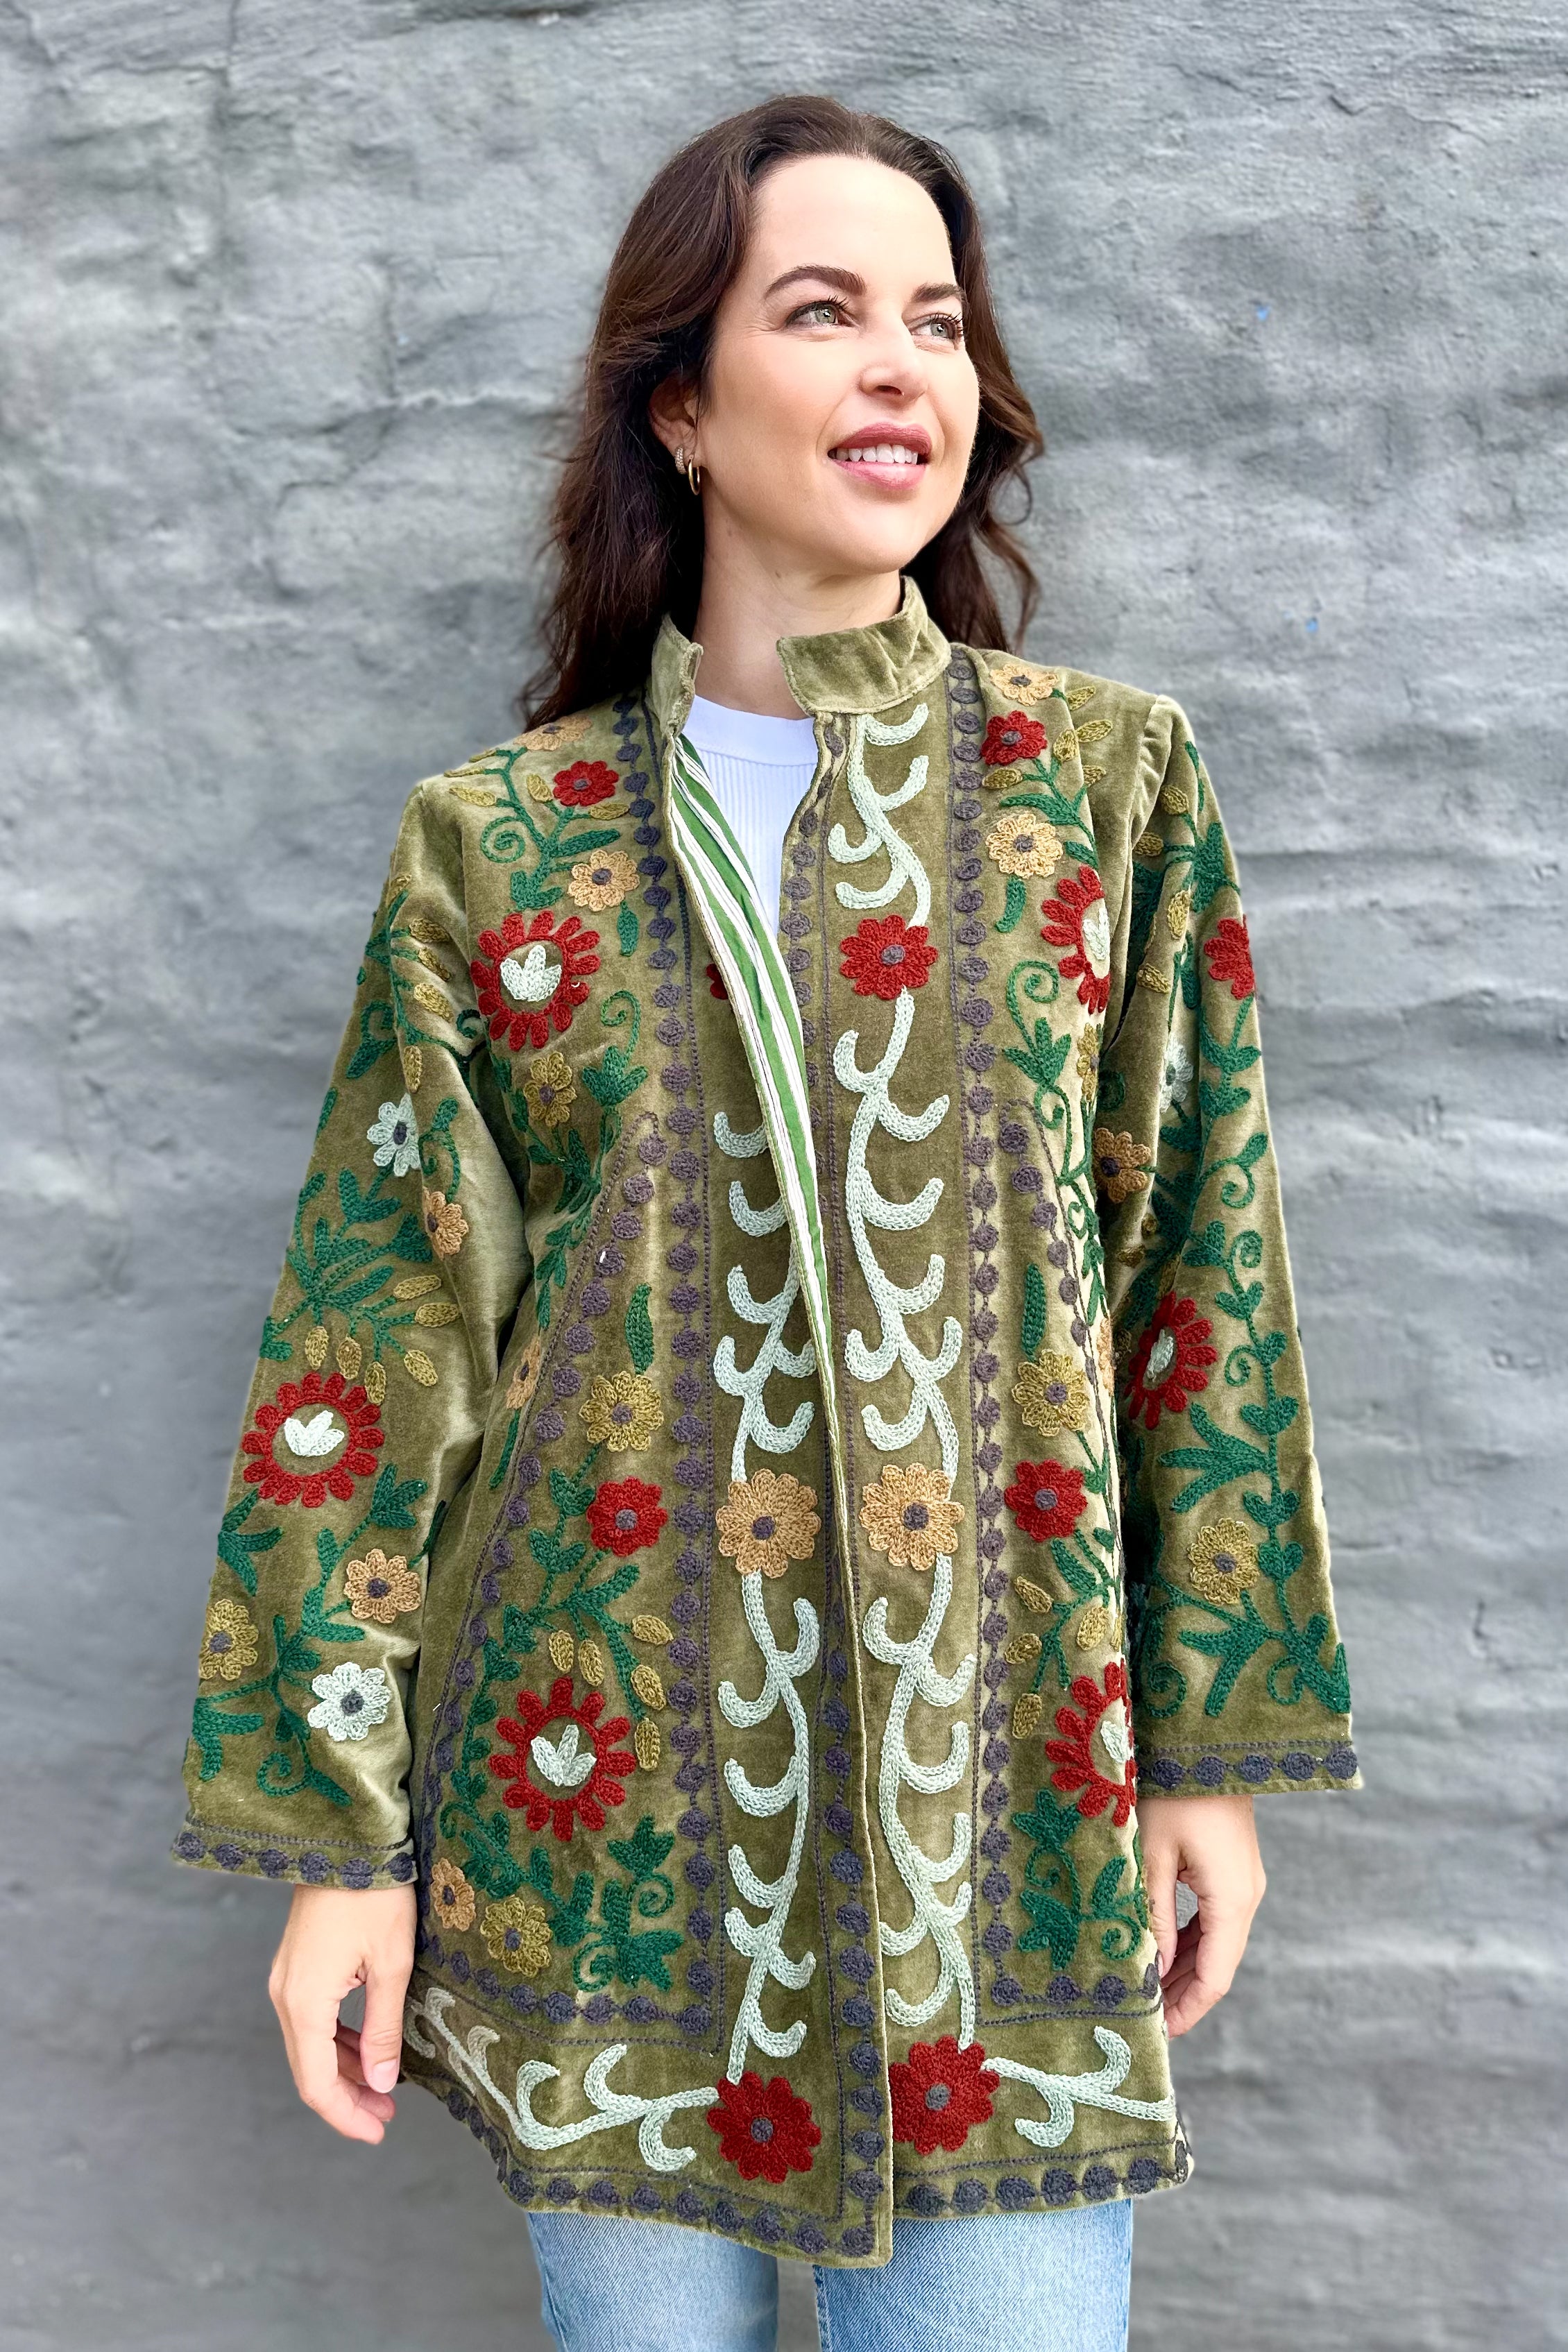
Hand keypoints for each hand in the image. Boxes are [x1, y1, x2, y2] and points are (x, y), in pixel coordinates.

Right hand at [268, 1882, 415, 2142]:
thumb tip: (382, 2084)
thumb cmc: (375, 1894)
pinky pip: (312, 2018)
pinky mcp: (297, 1964)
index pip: (317, 2083)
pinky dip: (338, 2041)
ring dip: (344, 2070)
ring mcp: (287, 1979)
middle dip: (348, 2099)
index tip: (378, 2133)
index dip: (345, 2116)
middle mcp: (284, 1995)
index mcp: (304, 2002)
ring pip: (311, 2045)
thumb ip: (383, 2028)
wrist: (347, 1836)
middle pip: (309, 2069)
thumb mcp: (390, 1963)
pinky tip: (368, 2047)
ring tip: (384, 2089)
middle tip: (387, 2117)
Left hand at [1138, 1793, 1265, 2036]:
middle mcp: (1247, 1898)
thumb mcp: (1152, 1854)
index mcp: (1232, 1900)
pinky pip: (1214, 1919)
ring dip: (1185, 1970)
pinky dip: (1190, 1942)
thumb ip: (1153, 1915)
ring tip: (1148, 1994)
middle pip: (1218, 1965)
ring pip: (1217, 1944)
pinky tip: (1162, 1954)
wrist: (1208, 1741)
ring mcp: (1244, 1884)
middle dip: (1184, 1996)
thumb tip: (1151, 1970)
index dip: (1188, 2010)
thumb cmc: (1172, 1791)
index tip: (1158, 2034)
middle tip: (1145, 2021)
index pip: (1215, 1978)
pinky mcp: (1234, 1870)